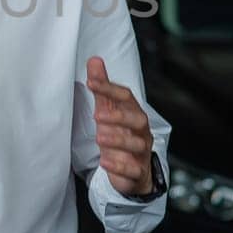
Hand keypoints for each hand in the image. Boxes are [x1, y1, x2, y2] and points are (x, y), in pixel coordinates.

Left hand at [86, 56, 155, 196]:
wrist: (133, 171)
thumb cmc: (120, 135)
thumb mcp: (109, 110)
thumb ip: (102, 88)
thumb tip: (94, 61)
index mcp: (133, 113)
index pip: (126, 97)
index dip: (110, 89)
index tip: (92, 82)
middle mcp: (140, 131)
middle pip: (138, 120)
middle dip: (120, 116)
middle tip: (98, 115)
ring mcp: (141, 152)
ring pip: (136, 144)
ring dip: (118, 140)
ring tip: (100, 137)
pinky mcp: (137, 172)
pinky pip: (133, 169)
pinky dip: (119, 166)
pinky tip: (105, 161)